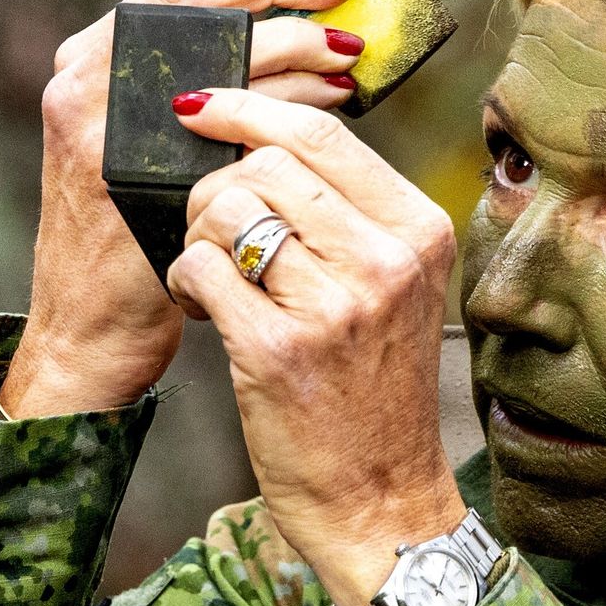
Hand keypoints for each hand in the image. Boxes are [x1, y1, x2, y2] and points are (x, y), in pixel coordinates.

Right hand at [1, 0, 368, 416]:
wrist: (91, 331)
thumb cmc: (146, 236)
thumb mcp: (170, 148)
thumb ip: (221, 91)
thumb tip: (322, 43)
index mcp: (97, 59)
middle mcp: (86, 79)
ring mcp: (99, 124)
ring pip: (211, 53)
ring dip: (292, 47)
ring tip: (348, 56)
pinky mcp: (122, 172)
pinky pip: (219, 120)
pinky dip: (280, 106)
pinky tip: (328, 113)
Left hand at [165, 89, 465, 605]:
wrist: (380, 498)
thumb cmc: (375, 388)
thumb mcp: (395, 287)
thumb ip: (351, 211)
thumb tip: (263, 129)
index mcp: (419, 231)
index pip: (321, 134)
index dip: (247, 108)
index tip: (202, 107)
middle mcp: (386, 261)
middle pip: (265, 164)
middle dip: (217, 187)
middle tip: (215, 232)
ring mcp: (336, 306)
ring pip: (225, 210)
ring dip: (198, 236)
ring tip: (215, 278)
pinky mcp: (279, 350)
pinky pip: (199, 268)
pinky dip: (185, 282)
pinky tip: (207, 310)